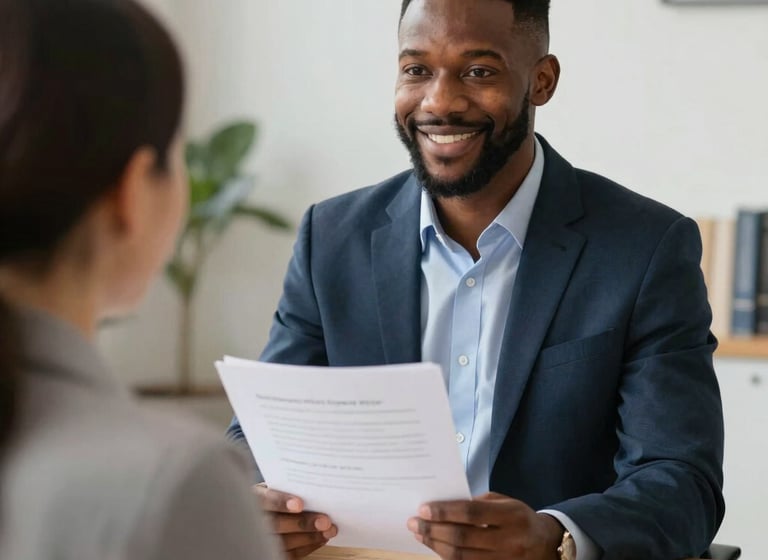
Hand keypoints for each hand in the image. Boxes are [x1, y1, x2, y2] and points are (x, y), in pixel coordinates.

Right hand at [253, 484, 337, 558]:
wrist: (262, 512)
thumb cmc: (275, 495)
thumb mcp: (276, 487)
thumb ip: (290, 488)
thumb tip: (316, 489)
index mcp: (255, 498)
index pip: (265, 500)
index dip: (281, 502)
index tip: (299, 504)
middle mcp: (255, 519)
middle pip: (276, 525)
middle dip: (302, 523)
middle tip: (324, 521)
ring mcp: (263, 538)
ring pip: (284, 542)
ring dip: (310, 537)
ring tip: (328, 530)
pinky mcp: (272, 551)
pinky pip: (290, 553)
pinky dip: (308, 546)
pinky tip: (321, 538)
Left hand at [407, 492, 562, 559]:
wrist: (547, 545)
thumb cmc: (520, 517)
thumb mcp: (505, 502)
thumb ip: (478, 504)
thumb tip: (445, 507)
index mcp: (511, 516)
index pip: (472, 514)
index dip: (445, 512)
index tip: (424, 508)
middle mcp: (508, 541)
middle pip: (463, 538)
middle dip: (434, 530)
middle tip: (414, 522)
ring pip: (461, 556)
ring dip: (435, 545)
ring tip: (420, 534)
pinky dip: (447, 557)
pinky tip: (435, 547)